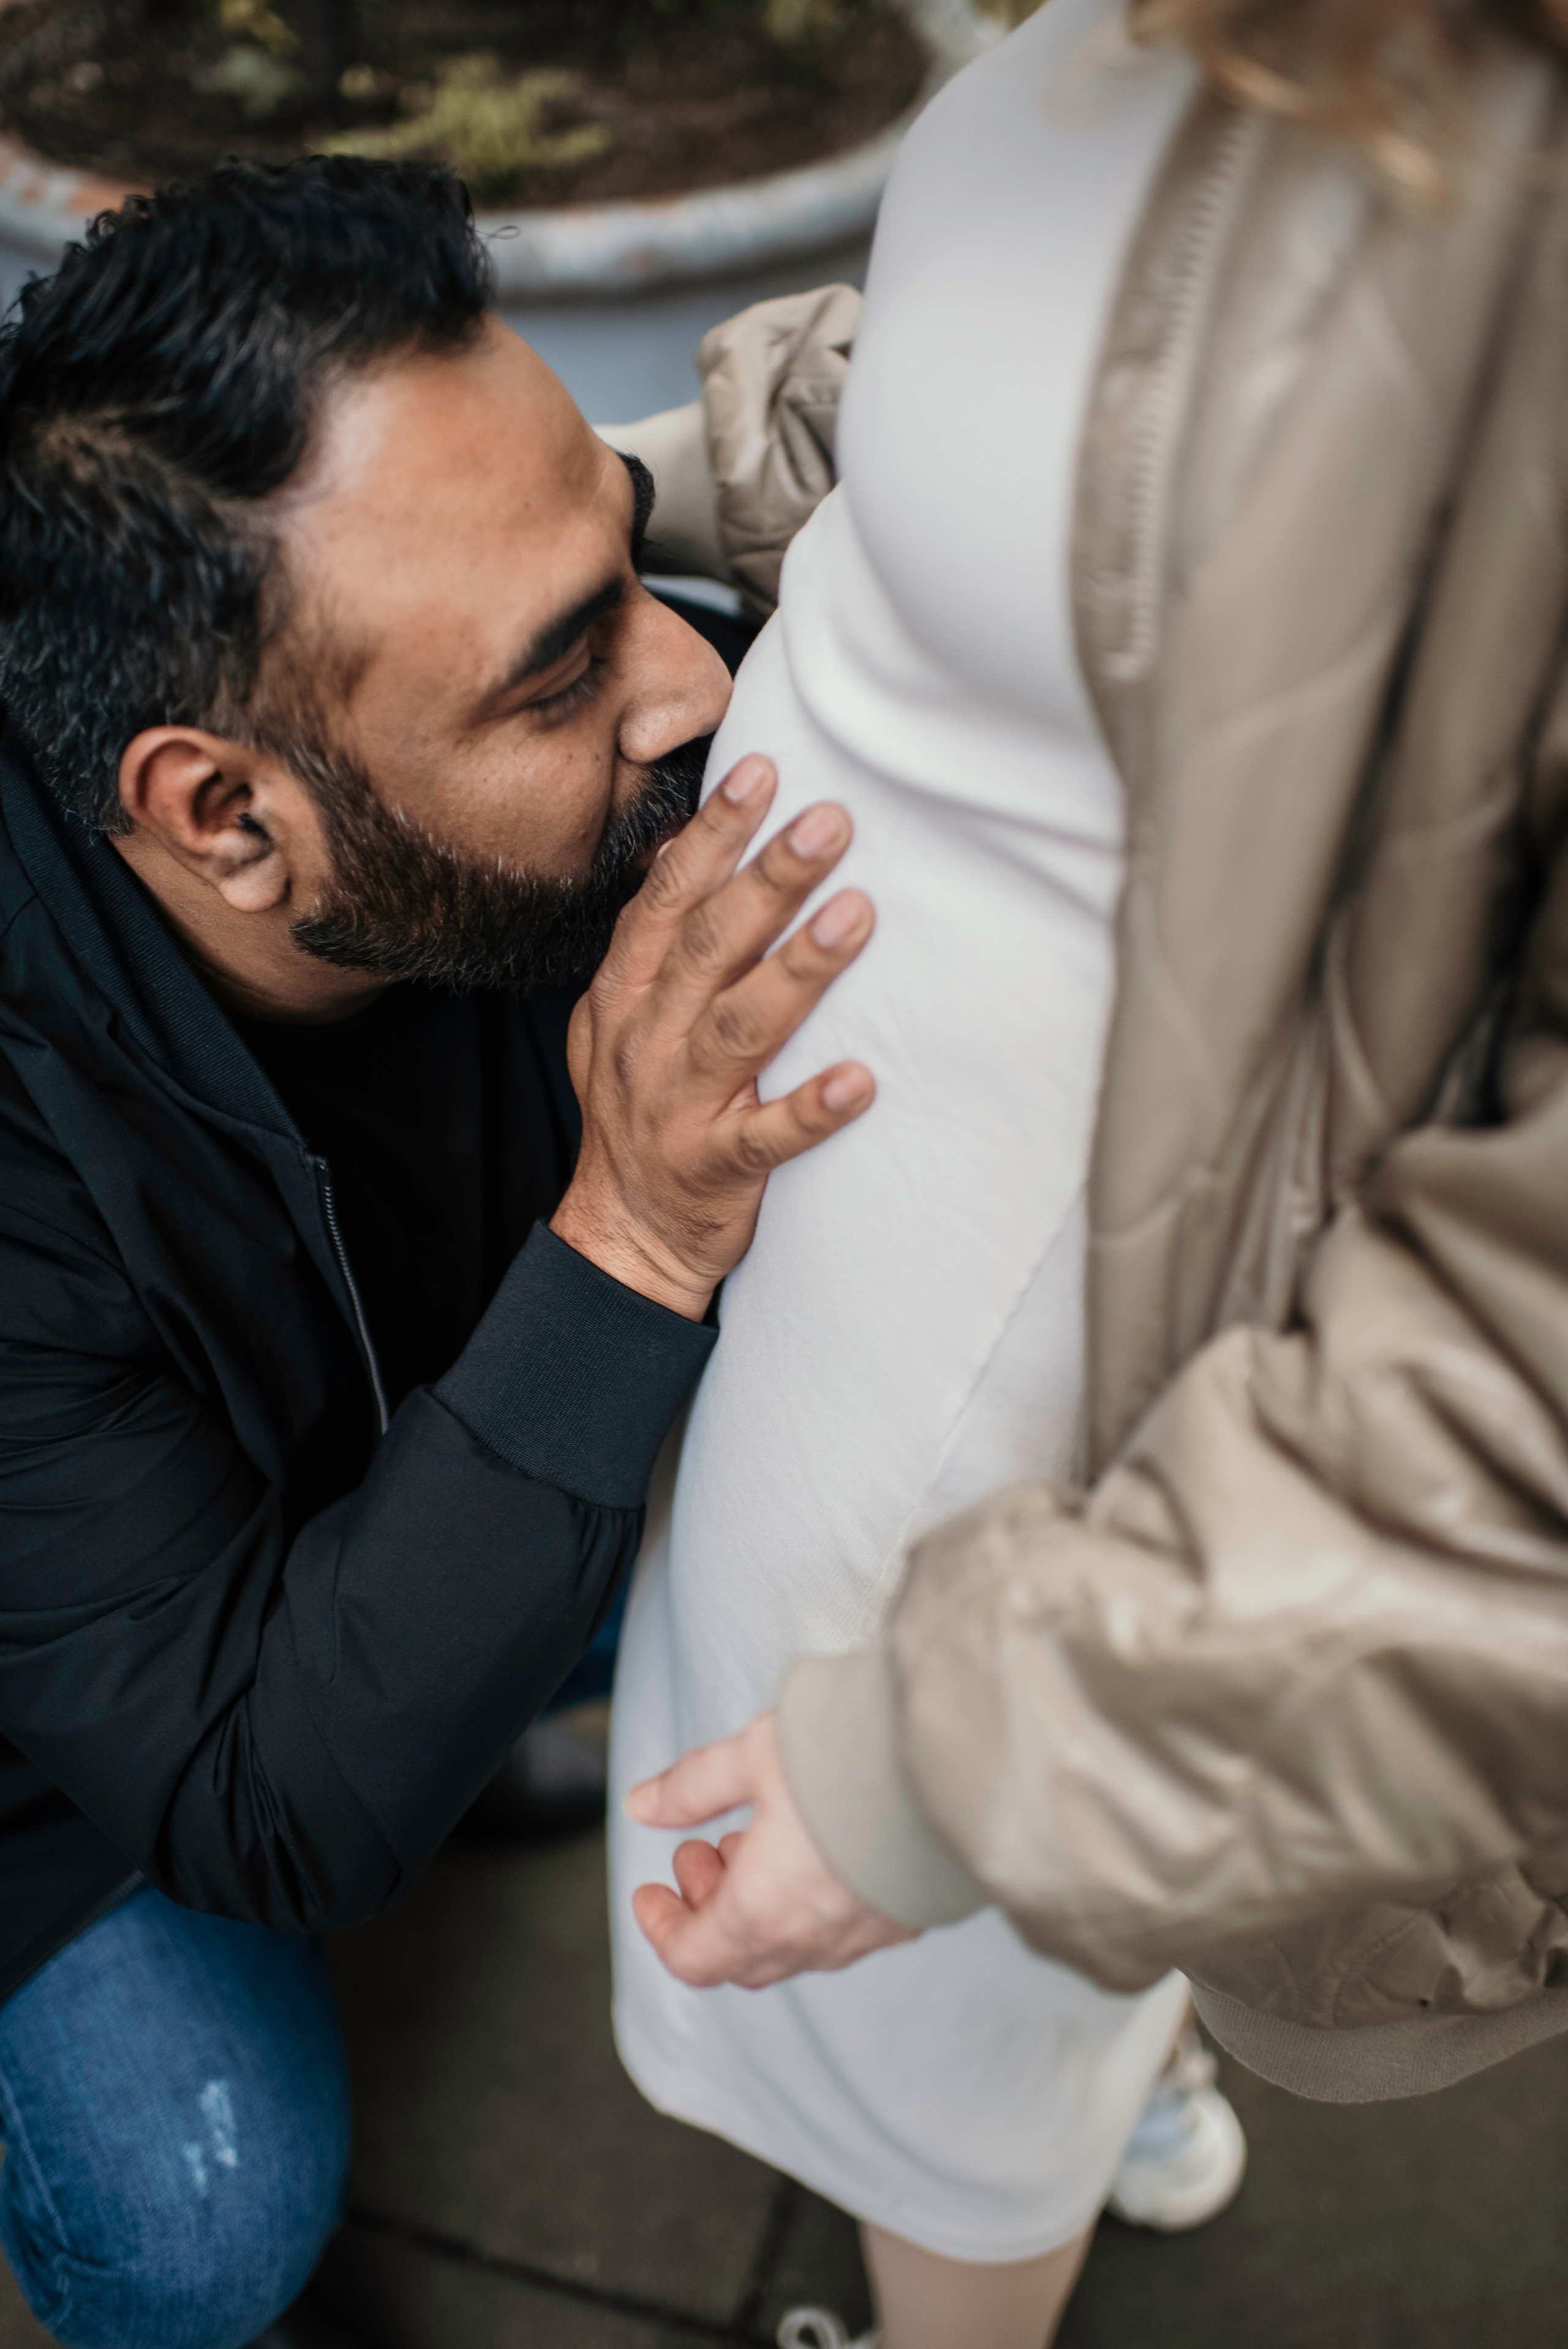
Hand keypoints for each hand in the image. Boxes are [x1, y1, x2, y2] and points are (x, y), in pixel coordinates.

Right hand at [550, 755, 874, 1318]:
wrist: (624, 1233)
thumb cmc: (644, 1109)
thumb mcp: (625, 1018)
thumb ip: (661, 946)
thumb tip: (704, 847)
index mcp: (627, 995)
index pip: (668, 899)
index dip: (713, 835)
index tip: (761, 772)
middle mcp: (647, 1041)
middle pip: (710, 947)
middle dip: (768, 879)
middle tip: (830, 822)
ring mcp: (680, 1107)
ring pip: (739, 1029)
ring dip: (798, 970)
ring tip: (855, 916)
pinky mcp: (716, 1169)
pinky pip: (767, 1137)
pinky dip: (811, 1109)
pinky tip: (860, 1081)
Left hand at [626, 1710, 916, 1987]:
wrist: (950, 1764)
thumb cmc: (847, 1758)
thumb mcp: (751, 1756)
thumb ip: (692, 1787)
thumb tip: (643, 1804)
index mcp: (762, 1912)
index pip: (693, 1958)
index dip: (662, 1928)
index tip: (651, 1893)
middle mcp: (812, 1939)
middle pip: (739, 1959)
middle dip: (706, 1910)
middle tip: (701, 1850)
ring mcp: (863, 1934)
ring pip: (790, 1946)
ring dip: (755, 1907)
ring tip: (754, 1838)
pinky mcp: (902, 1918)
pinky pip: (838, 1933)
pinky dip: (805, 1906)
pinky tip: (809, 1849)